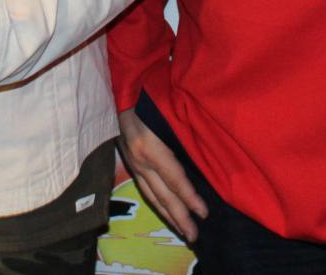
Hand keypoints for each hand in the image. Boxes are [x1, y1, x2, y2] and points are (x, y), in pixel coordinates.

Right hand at [117, 107, 206, 241]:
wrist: (120, 88)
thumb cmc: (149, 94)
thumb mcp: (168, 111)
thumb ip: (183, 134)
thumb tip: (206, 158)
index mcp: (149, 147)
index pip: (174, 178)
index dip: (190, 197)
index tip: (204, 213)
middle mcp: (139, 159)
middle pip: (162, 194)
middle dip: (179, 217)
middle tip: (194, 237)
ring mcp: (132, 162)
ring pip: (152, 195)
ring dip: (168, 215)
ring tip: (183, 231)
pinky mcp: (129, 162)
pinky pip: (145, 188)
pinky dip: (157, 203)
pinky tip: (166, 212)